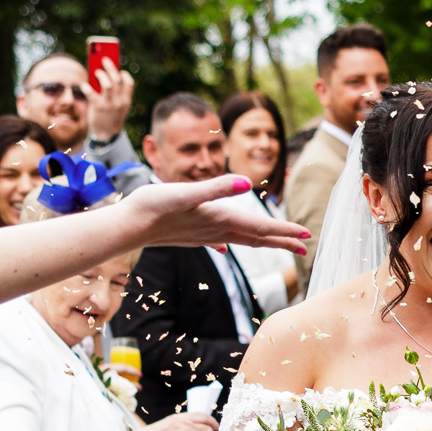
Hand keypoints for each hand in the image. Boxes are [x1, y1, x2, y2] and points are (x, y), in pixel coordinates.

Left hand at [88, 64, 135, 140]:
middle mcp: (119, 101)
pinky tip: (84, 85)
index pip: (129, 83)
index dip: (124, 74)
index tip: (119, 70)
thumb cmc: (110, 117)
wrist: (106, 135)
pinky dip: (86, 87)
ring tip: (96, 72)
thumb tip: (103, 75)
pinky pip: (91, 94)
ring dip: (101, 75)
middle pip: (117, 79)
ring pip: (108, 84)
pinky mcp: (98, 107)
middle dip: (110, 67)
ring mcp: (109, 104)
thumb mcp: (118, 107)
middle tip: (104, 60)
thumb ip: (115, 94)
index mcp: (126, 100)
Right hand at [122, 176, 308, 253]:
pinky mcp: (189, 234)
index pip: (259, 228)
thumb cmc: (151, 207)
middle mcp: (214, 230)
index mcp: (218, 218)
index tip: (306, 235)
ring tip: (276, 244)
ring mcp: (201, 235)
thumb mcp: (185, 192)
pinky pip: (217, 240)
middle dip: (281, 241)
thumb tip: (247, 184)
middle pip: (255, 238)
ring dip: (261, 241)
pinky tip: (226, 247)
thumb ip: (217, 188)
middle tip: (304, 245)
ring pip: (240, 239)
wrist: (124, 227)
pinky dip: (229, 241)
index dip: (284, 231)